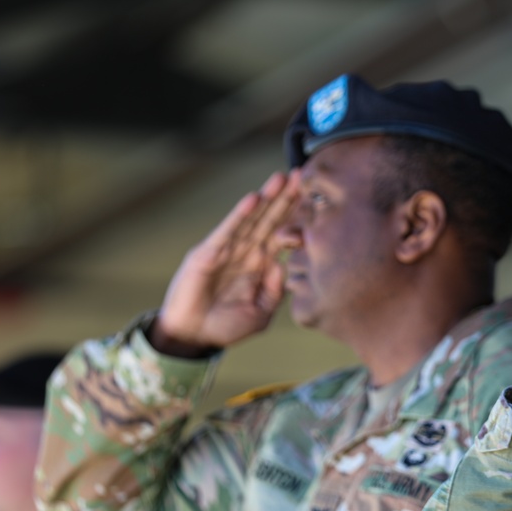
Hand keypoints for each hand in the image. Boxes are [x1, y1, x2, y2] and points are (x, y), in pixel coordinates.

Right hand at [150, 170, 301, 355]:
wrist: (194, 337)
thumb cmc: (227, 325)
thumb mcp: (262, 311)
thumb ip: (275, 290)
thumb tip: (284, 265)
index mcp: (262, 264)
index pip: (284, 233)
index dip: (298, 216)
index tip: (317, 197)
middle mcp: (247, 252)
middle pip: (270, 219)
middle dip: (286, 197)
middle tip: (302, 174)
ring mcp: (227, 250)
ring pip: (251, 219)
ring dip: (265, 198)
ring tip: (280, 178)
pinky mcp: (208, 253)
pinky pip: (227, 231)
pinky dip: (239, 215)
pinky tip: (253, 200)